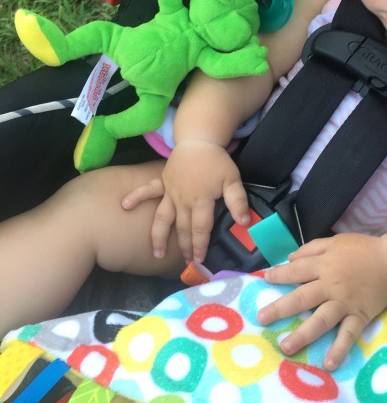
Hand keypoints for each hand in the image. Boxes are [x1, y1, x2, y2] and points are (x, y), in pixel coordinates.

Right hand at [122, 141, 249, 261]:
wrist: (199, 139)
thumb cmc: (216, 161)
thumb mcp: (233, 179)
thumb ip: (237, 201)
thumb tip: (245, 222)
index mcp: (201, 200)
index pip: (200, 228)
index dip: (200, 245)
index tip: (200, 260)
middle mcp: (183, 200)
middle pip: (182, 228)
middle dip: (184, 247)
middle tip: (187, 262)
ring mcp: (170, 192)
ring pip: (162, 218)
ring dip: (158, 236)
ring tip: (156, 253)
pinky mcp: (162, 182)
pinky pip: (147, 190)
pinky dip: (136, 197)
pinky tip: (125, 205)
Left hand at [258, 233, 386, 370]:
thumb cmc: (363, 250)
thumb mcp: (336, 241)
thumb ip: (312, 248)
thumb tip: (289, 258)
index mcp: (325, 265)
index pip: (296, 270)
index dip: (280, 275)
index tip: (265, 280)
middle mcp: (331, 285)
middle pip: (302, 298)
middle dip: (280, 308)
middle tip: (261, 319)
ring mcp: (345, 302)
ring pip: (320, 320)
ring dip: (303, 334)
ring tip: (286, 347)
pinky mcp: (359, 315)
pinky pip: (348, 335)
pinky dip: (339, 350)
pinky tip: (328, 365)